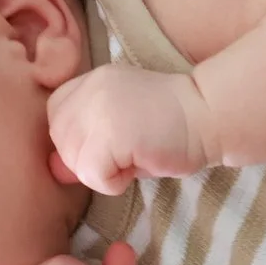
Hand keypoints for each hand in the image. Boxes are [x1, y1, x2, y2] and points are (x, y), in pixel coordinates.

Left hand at [47, 66, 217, 192]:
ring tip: (134, 160)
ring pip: (73, 161)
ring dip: (102, 173)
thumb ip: (86, 141)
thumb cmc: (173, 126)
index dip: (77, 139)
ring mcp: (98, 108)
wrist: (210, 115)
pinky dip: (112, 183)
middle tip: (125, 156)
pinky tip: (137, 167)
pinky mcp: (111, 132)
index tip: (110, 144)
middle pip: (60, 141)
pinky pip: (92, 175)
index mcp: (91, 81)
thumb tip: (55, 171)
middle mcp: (89, 88)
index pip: (56, 115)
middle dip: (87, 159)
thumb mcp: (121, 127)